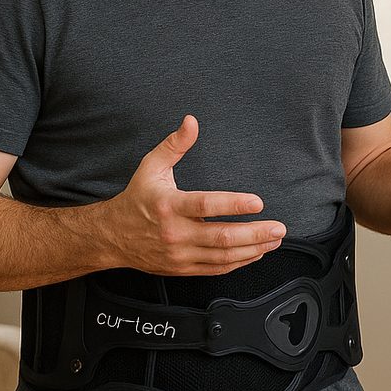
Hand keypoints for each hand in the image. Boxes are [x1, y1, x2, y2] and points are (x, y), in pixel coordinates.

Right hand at [98, 115, 284, 275]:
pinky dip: (239, 262)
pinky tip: (256, 252)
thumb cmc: (137, 198)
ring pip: (222, 256)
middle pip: (221, 237)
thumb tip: (191, 121)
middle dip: (255, 233)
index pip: (206, 205)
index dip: (233, 204)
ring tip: (275, 239)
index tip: (258, 202)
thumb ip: (175, 145)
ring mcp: (179, 254)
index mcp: (169, 205)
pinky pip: (216, 269)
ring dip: (253, 249)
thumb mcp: (151, 167)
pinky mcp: (182, 268)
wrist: (112, 237)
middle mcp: (175, 232)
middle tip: (279, 227)